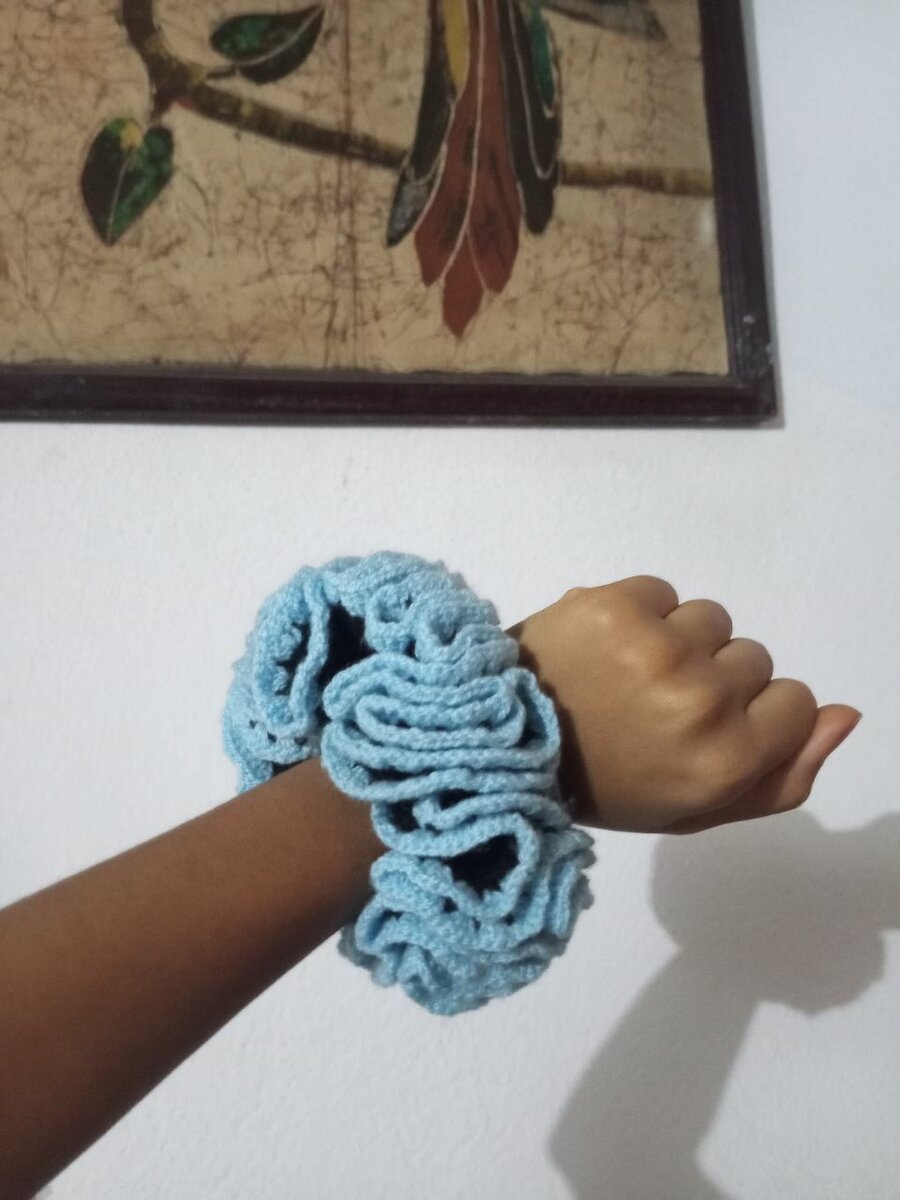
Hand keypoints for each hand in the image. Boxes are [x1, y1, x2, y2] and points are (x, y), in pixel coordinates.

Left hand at [507, 576, 861, 834]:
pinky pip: (663, 592)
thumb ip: (783, 775)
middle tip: (652, 708)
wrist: (503, 744)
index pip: (795, 700)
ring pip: (710, 620)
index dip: (751, 715)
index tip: (700, 730)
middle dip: (713, 679)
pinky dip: (640, 614)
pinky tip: (605, 647)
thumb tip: (844, 714)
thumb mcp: (698, 808)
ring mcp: (657, 646)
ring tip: (626, 674)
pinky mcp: (615, 604)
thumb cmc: (608, 785)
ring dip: (678, 641)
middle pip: (753, 658)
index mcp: (726, 760)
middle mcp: (701, 701)